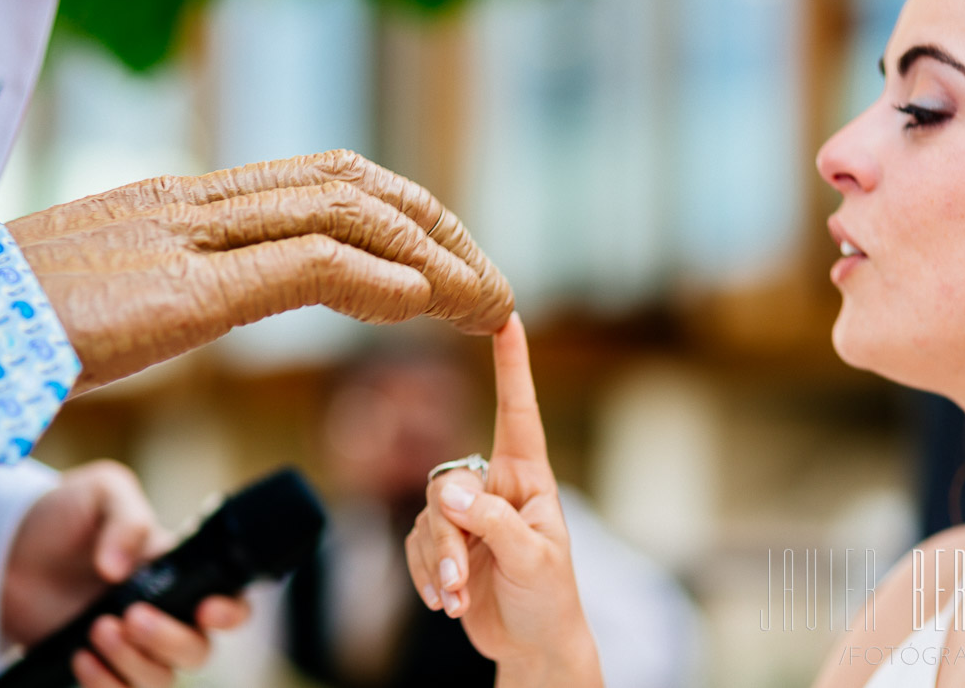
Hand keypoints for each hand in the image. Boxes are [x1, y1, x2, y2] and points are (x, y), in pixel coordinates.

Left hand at [2, 460, 249, 686]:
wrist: (10, 547)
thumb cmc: (68, 514)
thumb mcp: (103, 492)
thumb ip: (127, 519)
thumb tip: (122, 569)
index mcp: (182, 571)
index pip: (230, 599)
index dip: (231, 612)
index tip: (206, 610)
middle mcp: (166, 613)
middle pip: (198, 650)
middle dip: (169, 639)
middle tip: (131, 616)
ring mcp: (132, 645)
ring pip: (161, 679)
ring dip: (133, 663)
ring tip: (97, 630)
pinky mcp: (98, 667)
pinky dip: (104, 684)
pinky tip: (81, 656)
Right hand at [7, 149, 513, 395]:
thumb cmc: (19, 317)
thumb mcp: (121, 285)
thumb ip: (187, 274)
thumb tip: (228, 286)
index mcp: (189, 201)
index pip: (328, 184)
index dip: (407, 215)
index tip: (453, 262)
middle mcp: (199, 202)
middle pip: (355, 189)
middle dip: (440, 230)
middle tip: (493, 285)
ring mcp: (188, 236)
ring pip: (343, 216)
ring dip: (431, 257)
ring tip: (485, 302)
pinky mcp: (179, 288)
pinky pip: (299, 266)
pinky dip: (373, 278)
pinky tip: (422, 303)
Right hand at [405, 314, 602, 687]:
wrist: (533, 646)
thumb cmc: (550, 599)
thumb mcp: (532, 560)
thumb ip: (492, 523)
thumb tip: (449, 493)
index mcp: (528, 478)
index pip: (518, 410)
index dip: (512, 364)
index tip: (507, 317)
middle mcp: (496, 487)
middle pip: (448, 483)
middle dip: (448, 535)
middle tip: (460, 578)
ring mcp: (468, 515)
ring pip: (427, 517)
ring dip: (437, 563)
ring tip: (459, 599)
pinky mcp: (446, 543)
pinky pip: (415, 544)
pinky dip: (426, 575)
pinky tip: (448, 603)